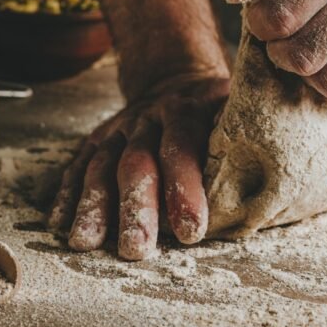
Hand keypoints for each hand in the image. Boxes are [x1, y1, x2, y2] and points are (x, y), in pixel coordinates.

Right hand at [47, 74, 228, 259]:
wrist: (176, 78)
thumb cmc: (217, 111)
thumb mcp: (237, 111)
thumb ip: (245, 145)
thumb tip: (266, 195)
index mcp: (188, 112)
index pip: (183, 149)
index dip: (185, 189)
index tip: (191, 230)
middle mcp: (148, 119)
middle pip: (136, 163)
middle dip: (135, 207)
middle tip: (136, 248)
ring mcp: (119, 129)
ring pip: (101, 166)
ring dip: (93, 206)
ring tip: (86, 242)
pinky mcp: (97, 139)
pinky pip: (77, 166)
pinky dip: (67, 194)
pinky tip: (59, 223)